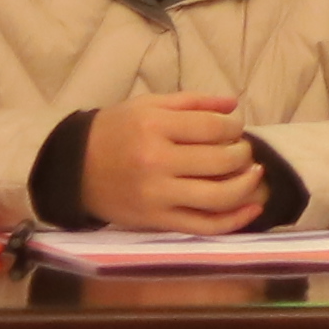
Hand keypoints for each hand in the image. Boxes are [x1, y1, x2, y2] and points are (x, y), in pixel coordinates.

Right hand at [78, 89, 273, 233]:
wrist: (75, 170)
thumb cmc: (115, 132)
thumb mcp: (148, 105)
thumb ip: (192, 102)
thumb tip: (234, 105)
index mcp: (154, 127)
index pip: (212, 127)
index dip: (234, 126)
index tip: (235, 127)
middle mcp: (157, 162)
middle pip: (221, 160)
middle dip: (243, 153)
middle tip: (242, 150)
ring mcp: (158, 196)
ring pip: (219, 196)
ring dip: (246, 184)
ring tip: (252, 173)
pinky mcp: (158, 222)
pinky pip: (205, 225)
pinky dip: (235, 220)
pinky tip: (252, 207)